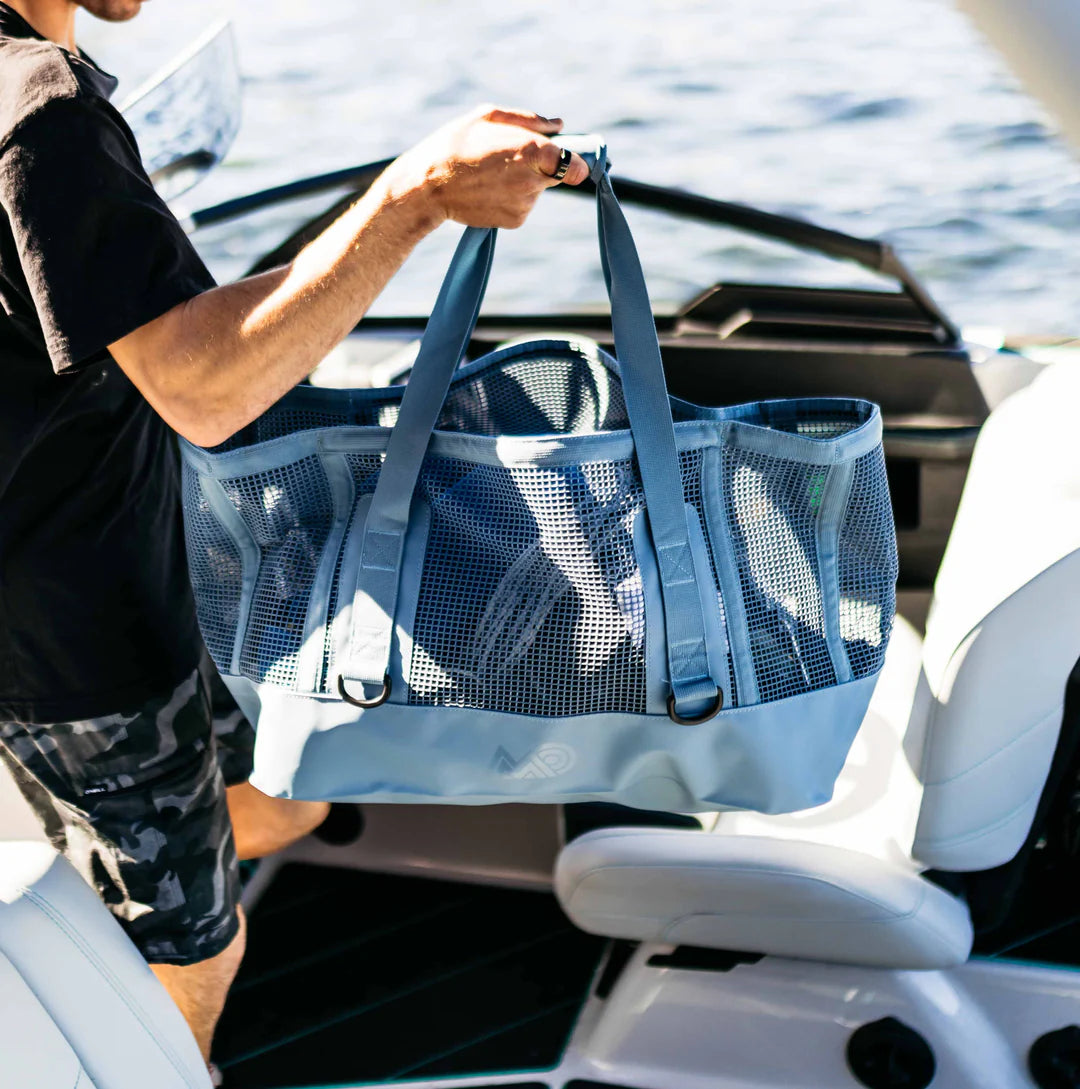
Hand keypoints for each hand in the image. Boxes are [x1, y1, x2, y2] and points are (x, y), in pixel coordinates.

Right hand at [385, 105, 590, 229]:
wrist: (429, 187)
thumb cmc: (457, 143)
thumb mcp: (489, 115)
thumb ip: (530, 119)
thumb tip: (559, 125)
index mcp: (533, 151)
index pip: (577, 164)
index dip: (578, 161)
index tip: (572, 157)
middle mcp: (534, 181)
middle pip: (558, 174)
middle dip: (545, 165)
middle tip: (516, 158)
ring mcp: (526, 205)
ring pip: (538, 189)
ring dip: (525, 180)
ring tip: (492, 171)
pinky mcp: (516, 221)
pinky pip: (524, 204)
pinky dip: (513, 197)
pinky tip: (489, 188)